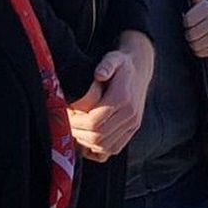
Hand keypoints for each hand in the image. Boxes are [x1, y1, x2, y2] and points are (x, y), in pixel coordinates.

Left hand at [67, 39, 149, 160]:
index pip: (94, 121)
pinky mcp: (132, 130)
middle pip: (98, 136)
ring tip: (77, 130)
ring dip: (87, 142)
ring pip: (105, 146)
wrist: (140, 70)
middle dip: (78, 133)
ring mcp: (133, 124)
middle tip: (68, 125)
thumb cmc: (121, 65)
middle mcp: (130, 114)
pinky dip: (99, 149)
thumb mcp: (113, 58)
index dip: (76, 123)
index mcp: (123, 98)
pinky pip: (114, 149)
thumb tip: (99, 74)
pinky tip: (89, 139)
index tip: (67, 116)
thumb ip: (106, 65)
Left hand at [183, 0, 207, 57]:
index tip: (190, 21)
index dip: (186, 22)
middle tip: (193, 30)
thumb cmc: (206, 16)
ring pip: (194, 45)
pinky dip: (197, 50)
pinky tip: (201, 43)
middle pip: (190, 34)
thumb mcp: (201, 5)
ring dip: (192, 42)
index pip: (187, 21)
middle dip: (188, 33)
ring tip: (197, 36)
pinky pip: (199, 52)